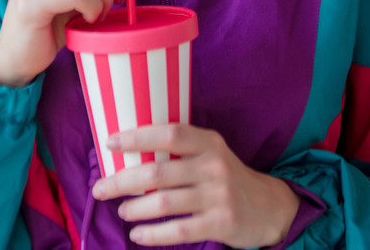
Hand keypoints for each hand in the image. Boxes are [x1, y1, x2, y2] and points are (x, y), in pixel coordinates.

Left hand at [92, 125, 299, 247]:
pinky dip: (152, 234)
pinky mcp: (222, 223)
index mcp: (208, 142)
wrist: (269, 206)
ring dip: (134, 208)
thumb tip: (128, 154)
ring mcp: (219, 196)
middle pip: (157, 173)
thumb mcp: (210, 154)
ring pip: (163, 204)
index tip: (110, 143)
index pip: (169, 134)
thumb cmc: (225, 177)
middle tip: (100, 189)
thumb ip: (179, 151)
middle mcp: (214, 166)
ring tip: (122, 210)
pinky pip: (179, 231)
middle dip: (122, 181)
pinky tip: (137, 234)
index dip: (137, 137)